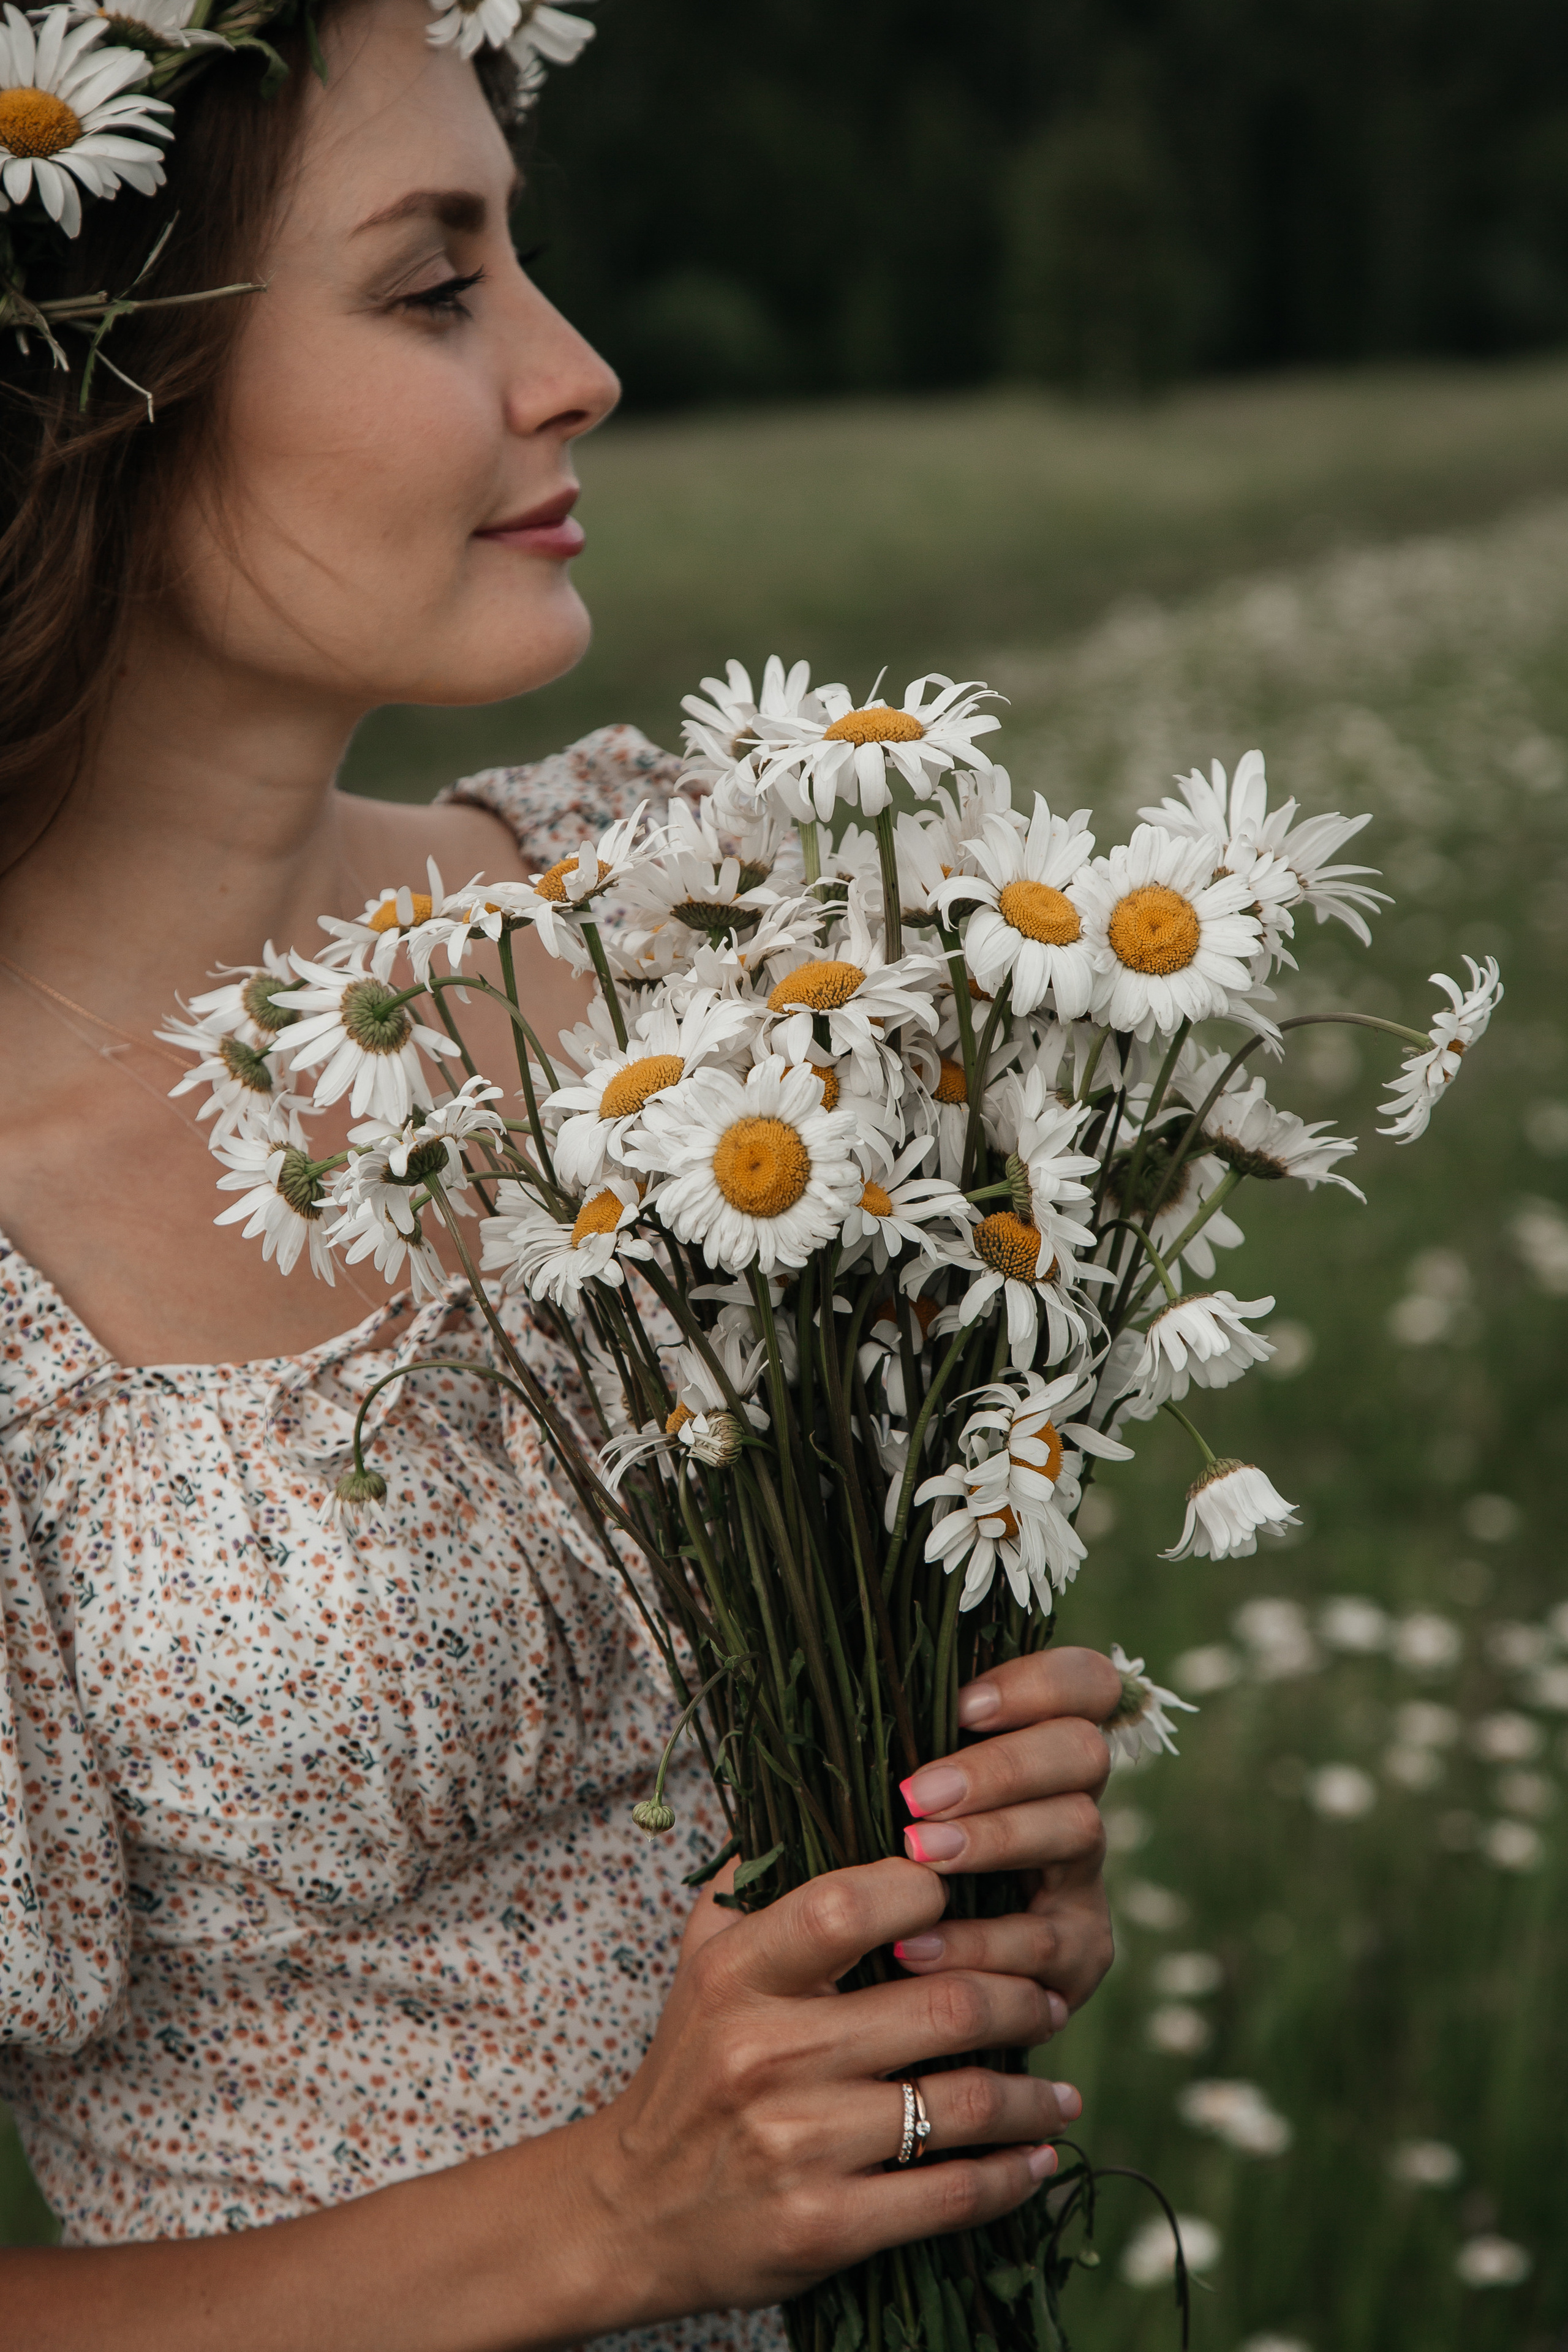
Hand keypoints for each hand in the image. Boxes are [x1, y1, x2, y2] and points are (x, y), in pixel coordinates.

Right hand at [597, 1857, 1082, 2321]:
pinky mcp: (823, 2228)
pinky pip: (951, 2195)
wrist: (629, 2215)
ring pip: (962, 2103)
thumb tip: (825, 1795)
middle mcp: (764, 2053)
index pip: (849, 1904)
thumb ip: (757, 1882)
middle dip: (1018, 1999)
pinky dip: (1011, 2175)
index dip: (928, 1889)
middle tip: (1049, 1999)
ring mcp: (796, 2144)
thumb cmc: (688, 2069)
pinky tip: (1036, 2157)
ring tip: (1057, 2090)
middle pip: (939, 2006)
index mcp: (736, 1975)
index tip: (972, 1895)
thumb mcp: (700, 1962)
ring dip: (1031, 2095)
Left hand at [893, 1647, 1120, 2013]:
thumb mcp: (887, 1794)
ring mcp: (1083, 1877)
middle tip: (918, 1794)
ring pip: (1081, 1828)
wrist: (887, 1985)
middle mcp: (1073, 1800)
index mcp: (1037, 1747)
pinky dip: (977, 1942)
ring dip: (997, 1837)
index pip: (1086, 1683)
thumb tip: (841, 1679)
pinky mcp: (1081, 1953)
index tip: (963, 1705)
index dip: (1042, 1682)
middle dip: (1003, 1765)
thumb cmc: (878, 1855)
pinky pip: (1047, 1941)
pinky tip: (914, 1947)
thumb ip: (892, 1745)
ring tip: (920, 1855)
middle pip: (1084, 1750)